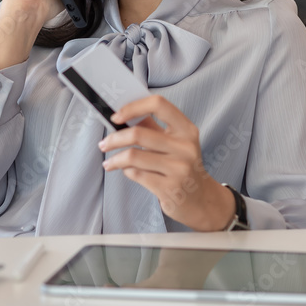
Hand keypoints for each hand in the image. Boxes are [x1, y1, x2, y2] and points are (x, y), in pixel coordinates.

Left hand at [97, 95, 235, 231]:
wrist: (202, 200)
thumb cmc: (183, 167)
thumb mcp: (175, 143)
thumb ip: (152, 127)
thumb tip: (124, 113)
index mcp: (186, 130)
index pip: (159, 105)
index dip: (133, 107)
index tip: (116, 116)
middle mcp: (185, 147)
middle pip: (138, 133)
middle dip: (114, 139)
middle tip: (104, 144)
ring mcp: (179, 169)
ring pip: (133, 156)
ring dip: (115, 159)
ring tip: (109, 163)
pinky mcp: (170, 188)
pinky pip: (136, 174)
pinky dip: (126, 171)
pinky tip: (126, 172)